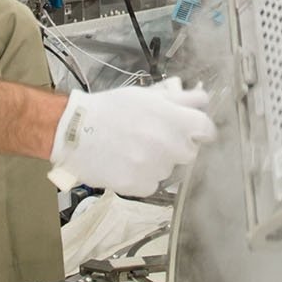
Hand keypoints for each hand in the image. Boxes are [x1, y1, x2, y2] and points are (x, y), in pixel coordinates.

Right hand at [47, 78, 215, 194]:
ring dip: (158, 161)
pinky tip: (126, 163)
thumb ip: (180, 98)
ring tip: (133, 148)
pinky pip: (152, 184)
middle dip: (177, 145)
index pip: (206, 129)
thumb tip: (202, 99)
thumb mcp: (147, 95)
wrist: (75, 131)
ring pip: (169, 169)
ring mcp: (155, 168)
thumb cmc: (110, 109)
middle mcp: (169, 144)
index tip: (192, 130)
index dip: (200, 129)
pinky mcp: (139, 185)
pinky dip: (143, 177)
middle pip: (189, 151)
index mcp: (174, 119)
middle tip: (154, 137)